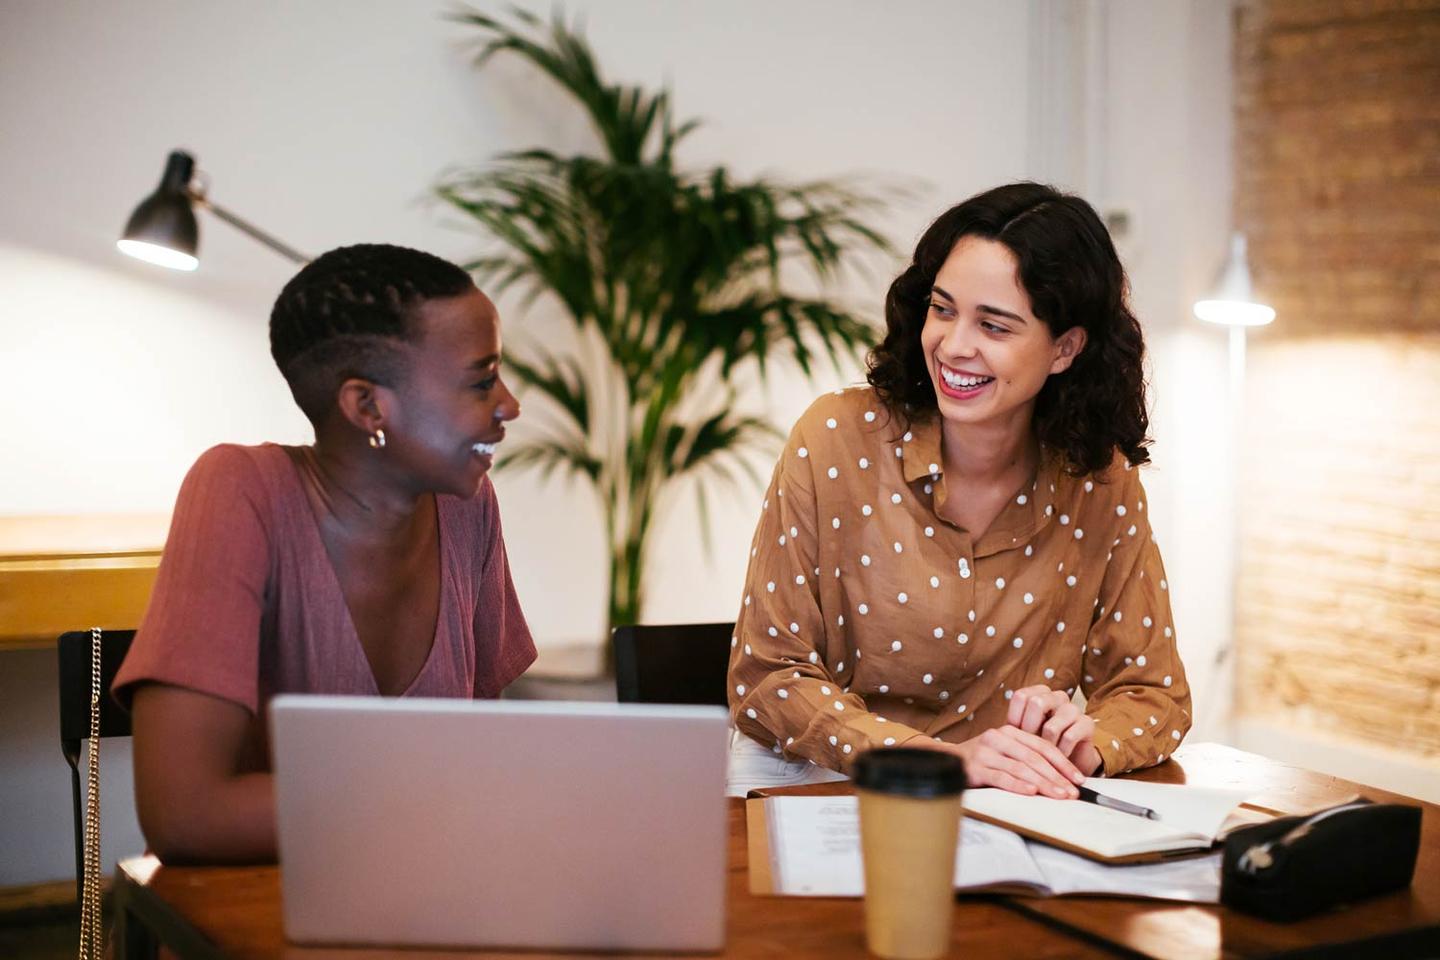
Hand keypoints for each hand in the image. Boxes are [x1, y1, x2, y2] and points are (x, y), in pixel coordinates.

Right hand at [908, 727, 1082, 797]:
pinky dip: (1017, 785)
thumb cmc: (981, 761)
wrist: (946, 761)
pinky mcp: (974, 767)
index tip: (1078, 779)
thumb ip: (1026, 759)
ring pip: (1021, 767)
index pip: (1042, 746)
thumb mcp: (1005, 753)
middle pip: (1034, 757)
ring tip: (1058, 795)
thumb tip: (1061, 779)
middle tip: (1072, 792)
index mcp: (1009, 732)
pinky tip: (1031, 792)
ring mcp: (985, 752)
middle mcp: (997, 737)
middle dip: (1057, 776)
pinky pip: (1000, 777)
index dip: (1063, 762)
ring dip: (1043, 783)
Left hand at [1006, 685, 1101, 775]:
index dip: (1015, 719)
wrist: (1066, 763)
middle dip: (1030, 731)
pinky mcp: (1087, 723)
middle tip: (1031, 745)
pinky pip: (1069, 737)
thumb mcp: (1022, 734)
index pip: (1021, 696)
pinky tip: (1059, 759)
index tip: (1017, 735)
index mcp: (1038, 693)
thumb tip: (995, 733)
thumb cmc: (1039, 745)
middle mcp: (1057, 696)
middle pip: (1037, 704)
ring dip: (1045, 746)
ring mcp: (1073, 708)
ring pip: (1051, 726)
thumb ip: (1012, 727)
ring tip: (1045, 755)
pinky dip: (1061, 753)